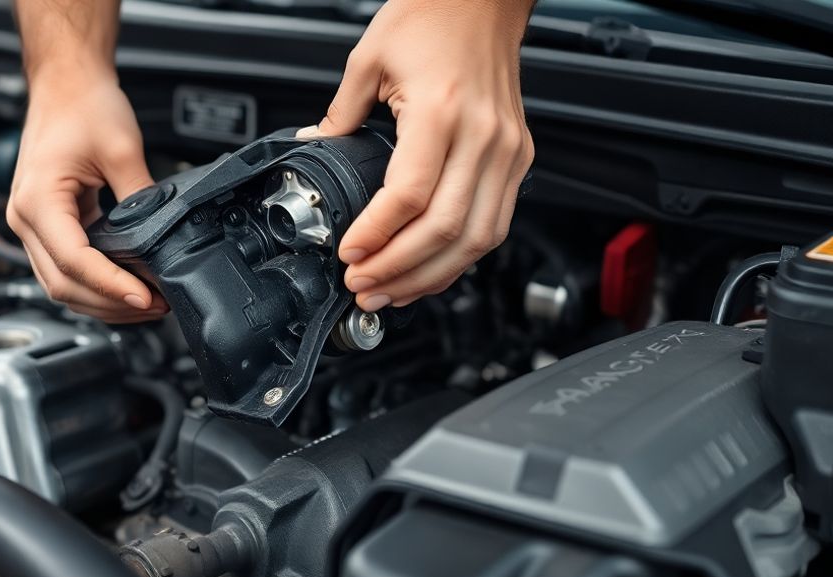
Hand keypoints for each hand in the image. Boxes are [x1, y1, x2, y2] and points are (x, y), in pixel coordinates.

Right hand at [7, 77, 167, 321]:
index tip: (144, 298)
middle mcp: (24, 219)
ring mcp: (31, 226)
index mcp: (37, 201)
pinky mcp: (46, 227)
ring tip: (146, 304)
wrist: (66, 85)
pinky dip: (94, 285)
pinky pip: (66, 269)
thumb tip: (161, 240)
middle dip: (110, 304)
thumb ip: (141, 199)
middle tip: (155, 306)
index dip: (111, 286)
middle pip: (63, 285)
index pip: (74, 261)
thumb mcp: (121, 149)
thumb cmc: (82, 105)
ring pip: (61, 285)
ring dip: (102, 302)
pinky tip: (125, 288)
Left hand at [298, 0, 534, 311]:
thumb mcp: (369, 58)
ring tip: (390, 292)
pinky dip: (459, 258)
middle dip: (398, 269)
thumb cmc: (434, 15)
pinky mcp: (518, 159)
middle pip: (446, 229)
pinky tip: (427, 271)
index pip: (410, 194)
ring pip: (477, 239)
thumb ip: (339, 113)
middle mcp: (483, 137)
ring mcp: (507, 151)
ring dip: (430, 276)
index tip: (348, 254)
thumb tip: (314, 148)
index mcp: (442, 111)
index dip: (377, 234)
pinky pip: (494, 225)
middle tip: (362, 286)